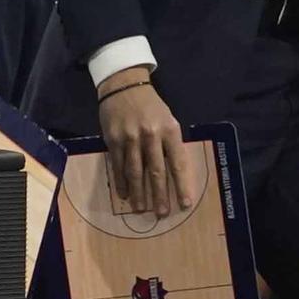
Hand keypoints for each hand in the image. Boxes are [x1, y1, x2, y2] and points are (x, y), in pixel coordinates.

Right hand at [97, 68, 193, 215]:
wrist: (124, 85)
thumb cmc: (151, 105)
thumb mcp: (168, 119)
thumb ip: (170, 143)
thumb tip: (173, 172)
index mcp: (169, 130)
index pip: (178, 162)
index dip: (181, 184)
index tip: (185, 203)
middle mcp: (151, 135)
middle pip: (156, 171)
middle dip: (160, 195)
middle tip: (161, 213)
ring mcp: (130, 138)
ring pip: (135, 172)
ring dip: (139, 193)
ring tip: (142, 209)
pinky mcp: (113, 140)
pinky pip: (118, 166)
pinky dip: (122, 182)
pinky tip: (125, 194)